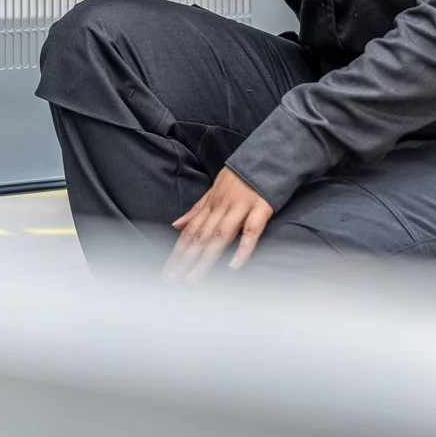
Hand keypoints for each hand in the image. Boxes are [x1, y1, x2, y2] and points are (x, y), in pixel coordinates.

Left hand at [163, 167, 272, 282]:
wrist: (267, 155)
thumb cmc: (241, 175)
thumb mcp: (215, 189)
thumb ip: (196, 209)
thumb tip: (175, 225)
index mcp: (211, 205)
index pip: (190, 232)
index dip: (177, 253)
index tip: (167, 271)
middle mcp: (222, 207)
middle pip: (200, 238)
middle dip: (184, 261)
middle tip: (172, 281)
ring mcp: (241, 208)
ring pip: (220, 237)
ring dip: (205, 259)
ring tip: (193, 279)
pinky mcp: (260, 208)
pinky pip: (251, 231)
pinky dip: (243, 249)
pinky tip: (234, 266)